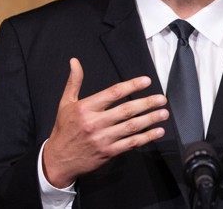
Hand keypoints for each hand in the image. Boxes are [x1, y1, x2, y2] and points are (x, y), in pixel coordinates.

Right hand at [42, 58, 168, 187]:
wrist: (58, 160)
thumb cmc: (64, 129)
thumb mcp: (65, 103)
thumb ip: (74, 82)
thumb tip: (74, 61)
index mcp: (85, 108)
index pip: (113, 93)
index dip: (132, 86)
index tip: (146, 81)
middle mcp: (95, 123)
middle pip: (126, 110)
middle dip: (147, 103)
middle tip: (162, 98)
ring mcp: (102, 139)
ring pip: (131, 127)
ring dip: (150, 119)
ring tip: (164, 113)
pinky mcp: (108, 152)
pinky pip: (131, 143)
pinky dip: (146, 137)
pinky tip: (157, 131)